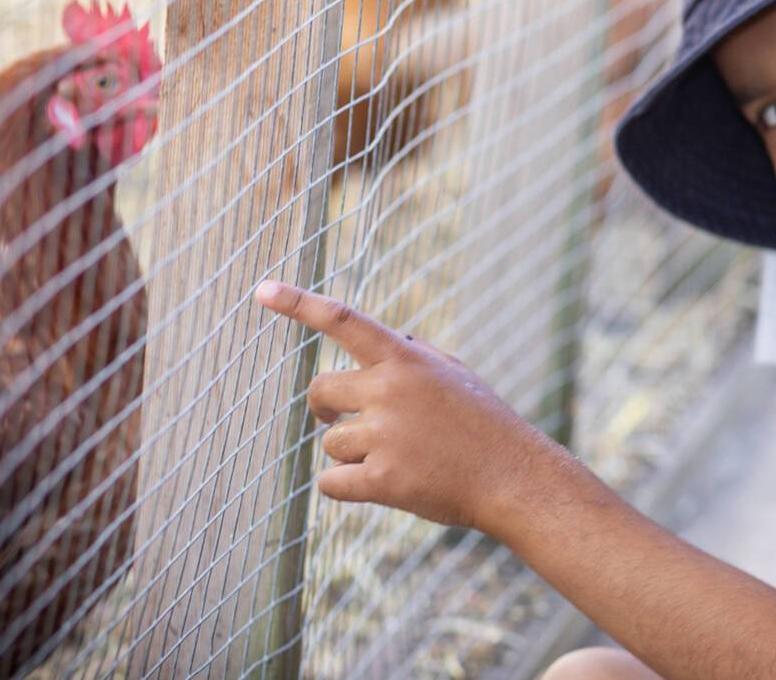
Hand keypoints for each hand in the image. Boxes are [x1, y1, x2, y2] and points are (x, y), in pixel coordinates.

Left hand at [256, 280, 554, 532]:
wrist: (513, 477)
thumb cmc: (484, 424)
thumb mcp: (455, 374)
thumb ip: (413, 355)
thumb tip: (384, 340)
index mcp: (406, 359)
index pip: (344, 320)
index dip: (300, 304)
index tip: (262, 290)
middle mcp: (389, 390)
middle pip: (321, 390)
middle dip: (326, 408)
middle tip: (343, 420)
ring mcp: (384, 435)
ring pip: (330, 442)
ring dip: (353, 453)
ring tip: (398, 458)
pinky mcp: (380, 479)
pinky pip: (331, 482)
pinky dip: (349, 486)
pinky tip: (385, 485)